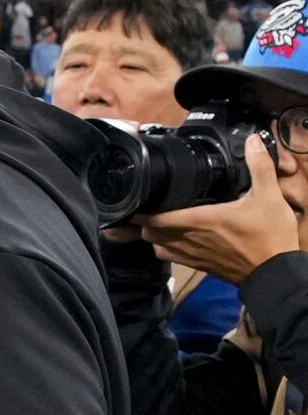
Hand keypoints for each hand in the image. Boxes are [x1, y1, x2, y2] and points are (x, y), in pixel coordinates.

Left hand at [138, 133, 304, 282]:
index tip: (138, 197)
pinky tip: (175, 238)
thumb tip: (252, 141)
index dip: (143, 210)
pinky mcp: (200, 266)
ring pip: (158, 247)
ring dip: (154, 236)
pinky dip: (166, 248)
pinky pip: (172, 258)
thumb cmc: (269, 237)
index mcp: (202, 221)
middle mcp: (191, 240)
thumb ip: (259, 166)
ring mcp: (193, 255)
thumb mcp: (269, 196)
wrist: (275, 272)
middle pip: (151, 233)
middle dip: (145, 221)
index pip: (158, 218)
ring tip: (158, 221)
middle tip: (148, 205)